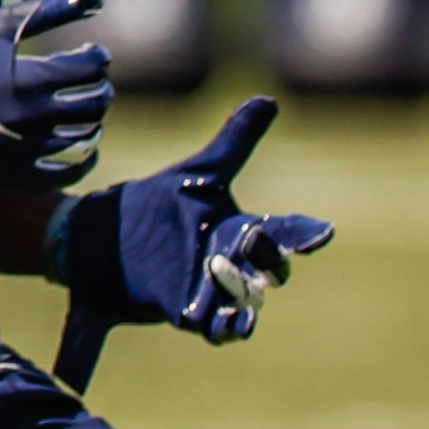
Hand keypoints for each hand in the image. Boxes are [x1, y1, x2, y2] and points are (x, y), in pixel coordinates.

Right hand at [0, 0, 112, 200]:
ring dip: (92, 120)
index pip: (89, 69)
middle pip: (92, 105)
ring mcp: (21, 148)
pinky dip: (81, 165)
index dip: (97, 57)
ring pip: (81, 138)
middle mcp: (30, 118)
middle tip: (94, 80)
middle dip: (100, 88)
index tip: (92, 53)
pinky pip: (59, 176)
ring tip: (85, 108)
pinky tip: (87, 150)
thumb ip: (48, 11)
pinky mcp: (9, 170)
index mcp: (29, 80)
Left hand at [53, 96, 334, 385]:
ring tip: (238, 299)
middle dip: (269, 262)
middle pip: (268, 270)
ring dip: (245, 302)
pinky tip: (226, 327)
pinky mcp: (185, 312)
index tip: (324, 230)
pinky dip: (224, 329)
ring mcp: (213, 291)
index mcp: (240, 230)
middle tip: (257, 244)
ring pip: (246, 304)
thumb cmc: (160, 205)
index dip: (305, 232)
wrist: (105, 239)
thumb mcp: (198, 174)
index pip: (284, 231)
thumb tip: (269, 100)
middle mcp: (234, 264)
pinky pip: (215, 328)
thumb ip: (235, 141)